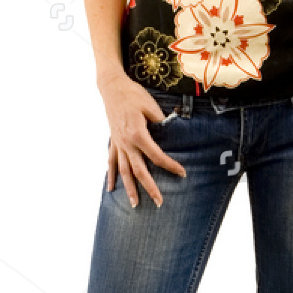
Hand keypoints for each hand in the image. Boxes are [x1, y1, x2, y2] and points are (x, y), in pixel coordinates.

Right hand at [100, 73, 186, 207]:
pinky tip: (111, 190)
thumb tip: (173, 132)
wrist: (112, 87)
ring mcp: (117, 144)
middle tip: (159, 202)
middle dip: (150, 188)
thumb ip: (162, 122)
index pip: (157, 156)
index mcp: (138, 134)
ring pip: (123, 171)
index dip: (171, 166)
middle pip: (139, 170)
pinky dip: (111, 176)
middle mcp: (126, 143)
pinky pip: (110, 163)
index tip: (182, 173)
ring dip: (129, 189)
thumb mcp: (151, 106)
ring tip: (134, 205)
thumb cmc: (133, 95)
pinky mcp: (112, 142)